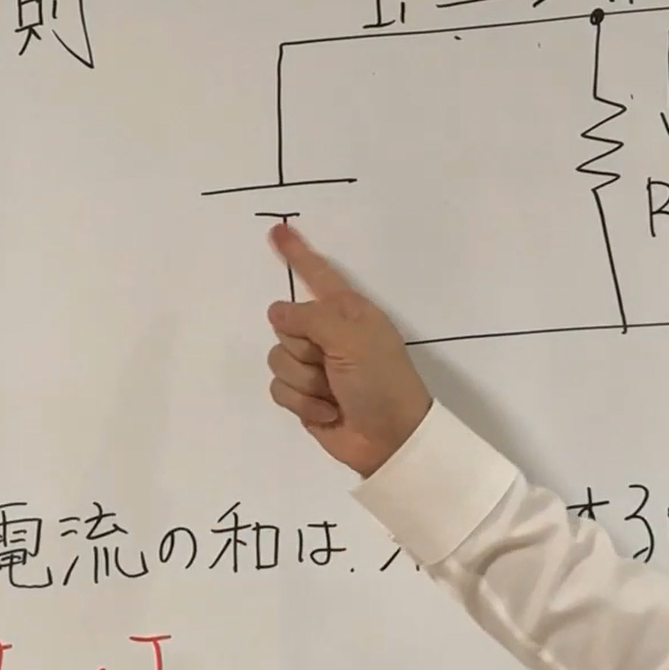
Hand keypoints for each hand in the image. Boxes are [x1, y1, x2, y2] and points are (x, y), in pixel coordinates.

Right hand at [264, 222, 432, 476]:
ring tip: (336, 393)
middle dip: (304, 348)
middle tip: (334, 366)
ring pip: (278, 359)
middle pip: (284, 324)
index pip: (316, 274)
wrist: (391, 439)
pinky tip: (328, 412)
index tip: (277, 230)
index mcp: (346, 311)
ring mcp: (314, 366)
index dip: (297, 254)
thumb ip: (311, 318)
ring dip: (307, 382)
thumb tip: (277, 312)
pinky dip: (303, 403)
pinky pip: (278, 389)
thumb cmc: (382, 381)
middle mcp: (327, 333)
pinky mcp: (303, 396)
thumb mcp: (352, 339)